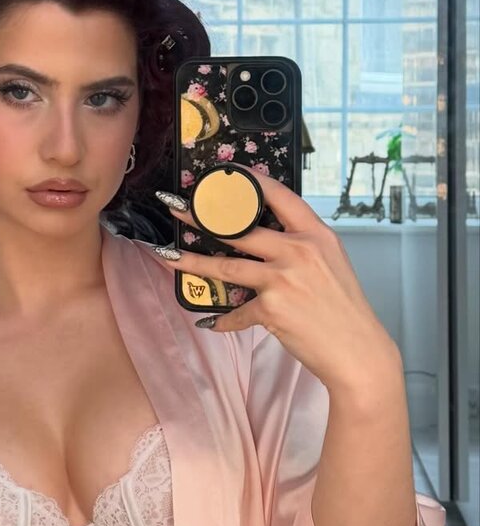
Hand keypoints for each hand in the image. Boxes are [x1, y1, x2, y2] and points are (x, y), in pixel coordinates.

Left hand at [153, 164, 401, 393]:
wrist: (357, 351)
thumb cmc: (342, 308)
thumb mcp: (330, 262)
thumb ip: (300, 245)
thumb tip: (262, 237)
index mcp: (316, 234)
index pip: (278, 195)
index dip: (247, 181)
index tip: (222, 175)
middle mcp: (299, 250)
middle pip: (239, 228)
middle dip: (201, 218)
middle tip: (176, 210)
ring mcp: (284, 278)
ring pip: (225, 267)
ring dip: (191, 262)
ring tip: (167, 256)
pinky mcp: (271, 308)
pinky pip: (236, 312)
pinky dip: (223, 319)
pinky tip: (210, 322)